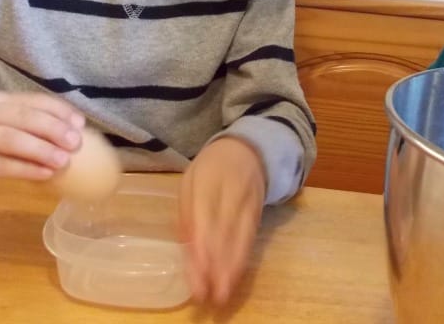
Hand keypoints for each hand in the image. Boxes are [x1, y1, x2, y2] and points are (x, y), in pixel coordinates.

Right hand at [0, 92, 83, 194]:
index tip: (80, 123)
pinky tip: (44, 174)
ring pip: (11, 139)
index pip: (31, 100)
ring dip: (41, 149)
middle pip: (23, 117)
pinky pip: (0, 164)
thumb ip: (21, 126)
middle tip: (77, 142)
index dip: (57, 110)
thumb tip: (67, 136)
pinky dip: (24, 169)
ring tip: (64, 160)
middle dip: (53, 128)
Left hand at [179, 136, 265, 304]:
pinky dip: (242, 259)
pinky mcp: (258, 211)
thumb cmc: (209, 170)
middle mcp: (228, 191)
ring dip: (231, 267)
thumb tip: (185, 247)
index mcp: (204, 180)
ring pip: (240, 237)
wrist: (246, 150)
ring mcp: (246, 201)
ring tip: (222, 293)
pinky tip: (235, 276)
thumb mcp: (189, 182)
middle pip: (222, 230)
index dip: (201, 245)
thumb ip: (185, 212)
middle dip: (216, 264)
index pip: (202, 215)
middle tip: (207, 293)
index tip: (197, 271)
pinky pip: (250, 238)